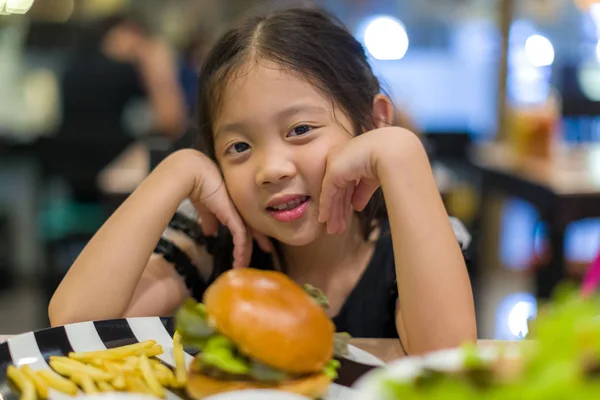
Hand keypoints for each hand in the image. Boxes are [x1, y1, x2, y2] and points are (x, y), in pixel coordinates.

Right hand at [175, 151, 271, 267]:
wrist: (195, 174)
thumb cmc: (199, 186)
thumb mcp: (205, 208)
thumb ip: (209, 220)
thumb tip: (210, 233)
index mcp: (234, 206)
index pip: (247, 220)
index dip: (254, 231)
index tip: (261, 240)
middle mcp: (240, 209)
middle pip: (253, 228)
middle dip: (260, 240)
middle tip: (267, 250)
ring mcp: (238, 213)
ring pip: (247, 237)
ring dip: (245, 253)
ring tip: (242, 266)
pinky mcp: (233, 217)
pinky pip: (241, 238)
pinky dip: (241, 251)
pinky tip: (239, 262)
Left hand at [318, 132, 382, 234]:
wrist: (390, 151)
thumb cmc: (387, 161)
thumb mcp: (372, 179)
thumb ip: (362, 192)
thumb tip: (357, 208)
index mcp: (350, 158)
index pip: (345, 184)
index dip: (344, 203)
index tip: (344, 218)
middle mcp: (339, 159)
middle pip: (337, 191)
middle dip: (338, 211)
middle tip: (336, 228)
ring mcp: (334, 164)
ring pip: (332, 194)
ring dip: (333, 213)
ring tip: (333, 230)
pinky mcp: (332, 172)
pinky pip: (327, 193)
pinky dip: (326, 207)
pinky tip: (324, 219)